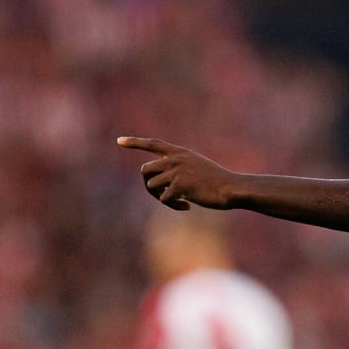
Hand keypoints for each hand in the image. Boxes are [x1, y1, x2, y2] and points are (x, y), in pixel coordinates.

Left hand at [116, 136, 233, 209]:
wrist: (229, 187)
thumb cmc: (215, 180)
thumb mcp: (195, 165)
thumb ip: (177, 166)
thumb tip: (156, 179)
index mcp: (179, 152)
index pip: (152, 143)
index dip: (134, 142)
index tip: (118, 141)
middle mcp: (175, 159)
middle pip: (145, 170)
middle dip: (149, 184)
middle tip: (162, 194)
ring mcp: (177, 172)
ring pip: (151, 186)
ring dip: (162, 197)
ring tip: (178, 202)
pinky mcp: (180, 186)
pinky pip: (163, 198)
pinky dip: (173, 205)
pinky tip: (187, 206)